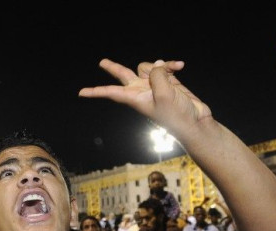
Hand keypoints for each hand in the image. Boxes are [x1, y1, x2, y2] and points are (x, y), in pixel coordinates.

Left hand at [79, 59, 210, 139]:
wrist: (194, 122)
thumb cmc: (176, 116)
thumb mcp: (164, 94)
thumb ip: (158, 75)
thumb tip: (159, 64)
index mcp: (134, 98)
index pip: (110, 92)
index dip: (95, 92)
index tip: (81, 93)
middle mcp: (141, 90)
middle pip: (123, 75)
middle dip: (113, 68)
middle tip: (102, 62)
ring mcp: (154, 86)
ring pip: (149, 66)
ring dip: (161, 64)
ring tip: (173, 70)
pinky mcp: (168, 82)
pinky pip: (165, 67)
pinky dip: (171, 64)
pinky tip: (180, 65)